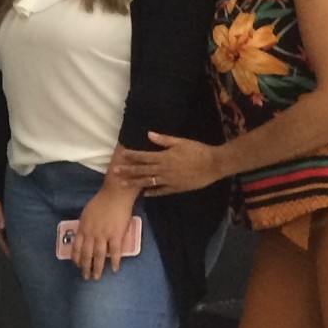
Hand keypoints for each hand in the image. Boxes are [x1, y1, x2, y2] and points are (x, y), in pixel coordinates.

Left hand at [72, 185, 137, 280]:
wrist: (115, 195)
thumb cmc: (101, 202)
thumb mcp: (86, 214)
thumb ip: (85, 226)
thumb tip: (83, 235)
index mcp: (83, 228)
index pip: (76, 247)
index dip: (76, 258)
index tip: (77, 266)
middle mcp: (91, 234)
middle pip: (86, 254)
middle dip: (85, 267)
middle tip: (86, 277)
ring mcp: (103, 235)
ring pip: (99, 256)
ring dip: (97, 268)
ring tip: (97, 277)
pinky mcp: (116, 235)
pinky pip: (115, 252)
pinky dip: (115, 261)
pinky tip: (115, 269)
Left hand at [109, 133, 224, 195]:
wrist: (213, 164)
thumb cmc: (197, 150)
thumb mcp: (180, 142)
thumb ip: (163, 140)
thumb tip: (148, 134)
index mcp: (163, 157)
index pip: (143, 157)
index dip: (131, 156)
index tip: (120, 156)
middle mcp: (163, 170)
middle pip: (142, 170)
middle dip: (127, 171)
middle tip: (114, 172)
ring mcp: (169, 180)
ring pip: (148, 182)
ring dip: (135, 183)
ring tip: (123, 184)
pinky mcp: (176, 188)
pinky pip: (161, 191)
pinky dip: (153, 192)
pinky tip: (144, 194)